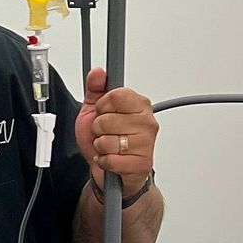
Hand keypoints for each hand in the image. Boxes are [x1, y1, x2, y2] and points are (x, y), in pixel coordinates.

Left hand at [77, 67, 158, 192]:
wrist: (110, 170)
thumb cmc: (106, 139)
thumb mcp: (95, 111)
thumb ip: (95, 89)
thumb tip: (98, 72)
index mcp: (140, 105)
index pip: (115, 95)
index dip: (102, 105)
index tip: (104, 112)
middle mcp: (147, 122)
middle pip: (108, 119)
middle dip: (99, 129)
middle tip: (106, 133)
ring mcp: (146, 143)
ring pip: (108, 140)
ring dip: (101, 146)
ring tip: (109, 147)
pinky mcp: (142, 163)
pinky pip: (110, 159)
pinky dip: (104, 161)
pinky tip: (111, 159)